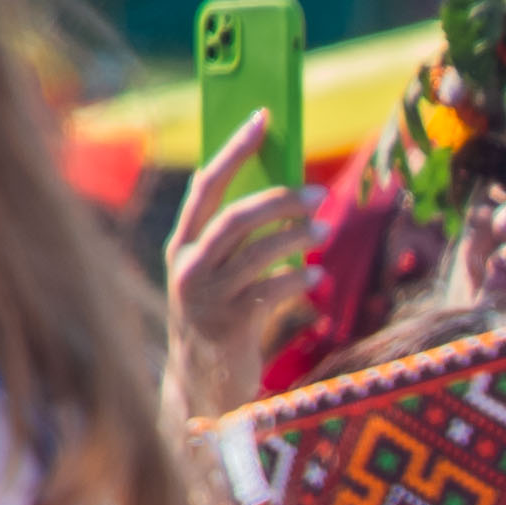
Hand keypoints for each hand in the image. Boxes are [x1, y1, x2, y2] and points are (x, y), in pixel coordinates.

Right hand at [163, 111, 322, 420]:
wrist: (201, 386)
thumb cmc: (221, 320)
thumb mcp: (219, 275)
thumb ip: (238, 240)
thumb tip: (287, 195)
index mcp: (182, 243)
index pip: (207, 184)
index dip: (235, 149)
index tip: (264, 118)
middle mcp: (187, 264)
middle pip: (236, 216)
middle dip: (281, 199)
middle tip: (320, 194)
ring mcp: (205, 296)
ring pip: (257, 251)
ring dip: (297, 238)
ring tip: (323, 233)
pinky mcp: (228, 324)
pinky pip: (270, 291)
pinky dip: (298, 278)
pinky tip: (317, 274)